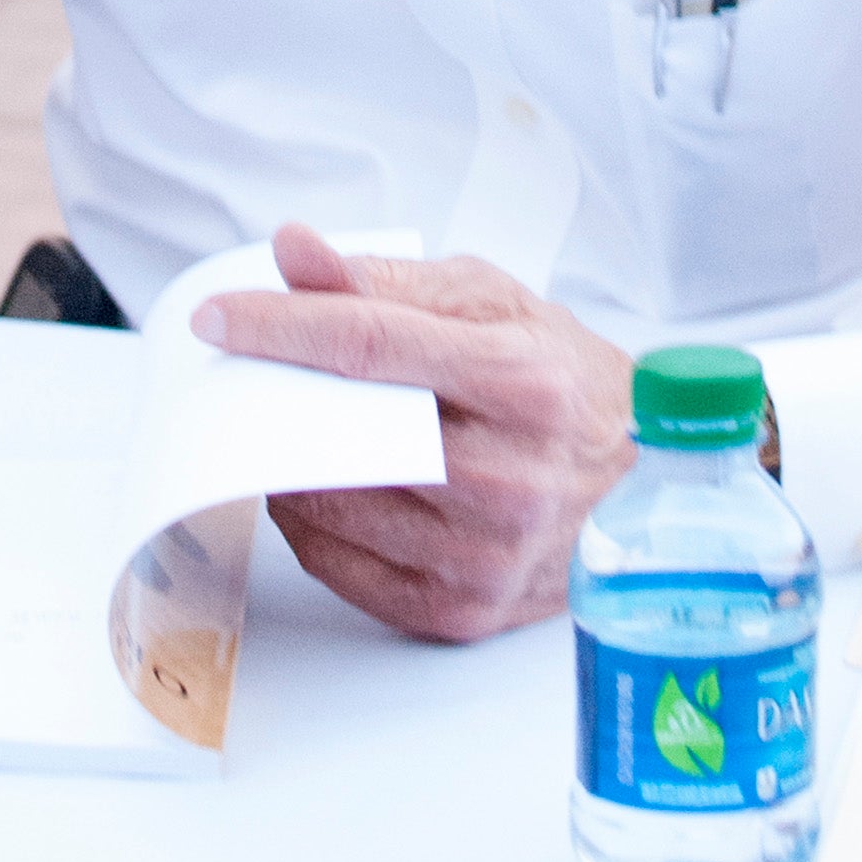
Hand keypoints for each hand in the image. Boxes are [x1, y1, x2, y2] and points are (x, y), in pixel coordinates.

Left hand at [193, 223, 634, 643]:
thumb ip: (384, 279)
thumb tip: (295, 251)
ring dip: (284, 466)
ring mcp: (487, 554)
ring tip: (287, 427)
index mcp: (520, 380)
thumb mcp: (489, 300)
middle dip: (275, 402)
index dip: (280, 327)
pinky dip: (311, 525)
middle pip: (342, 436)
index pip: (368, 344)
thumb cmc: (561, 377)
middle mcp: (509, 475)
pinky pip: (344, 571)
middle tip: (244, 377)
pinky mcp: (464, 610)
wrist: (643, 476)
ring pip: (332, 510)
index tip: (218, 317)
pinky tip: (317, 487)